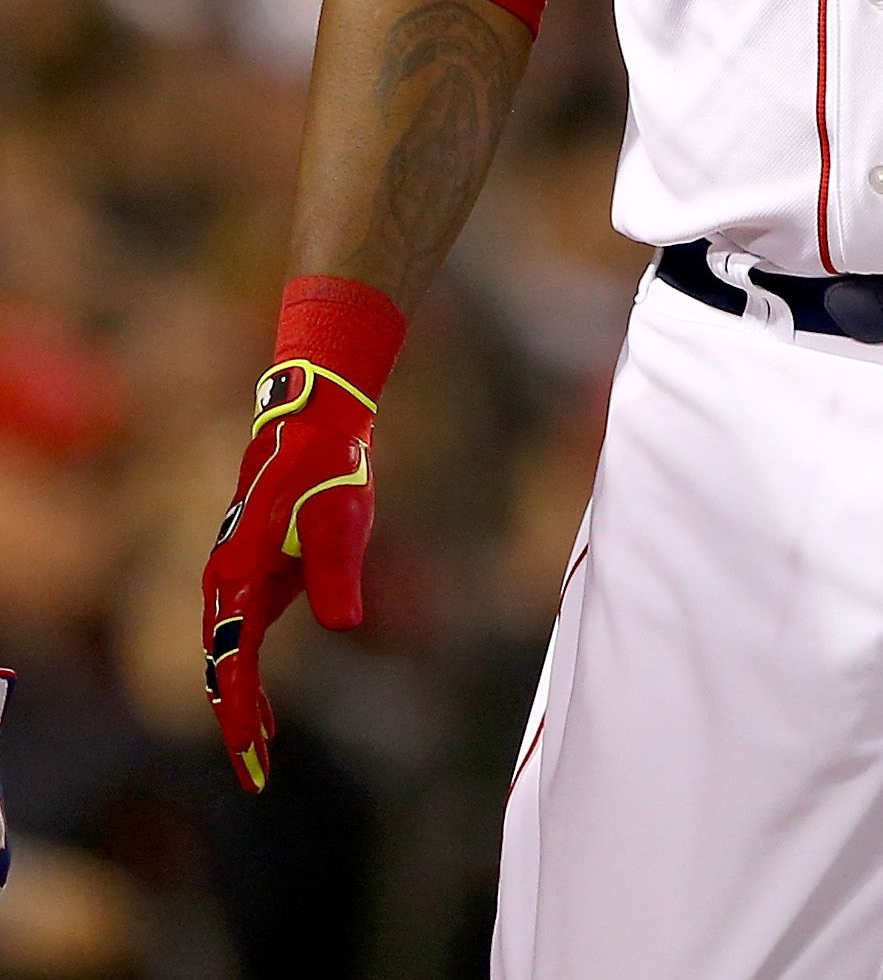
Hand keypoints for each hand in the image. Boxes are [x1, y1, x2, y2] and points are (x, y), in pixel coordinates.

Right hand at [198, 359, 379, 792]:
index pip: (234, 660)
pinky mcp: (251, 571)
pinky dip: (247, 673)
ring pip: (226, 654)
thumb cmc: (330, 471)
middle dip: (234, 721)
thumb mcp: (342, 522)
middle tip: (253, 773)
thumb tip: (344, 624)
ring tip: (256, 751)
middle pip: (220, 666)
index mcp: (240, 575)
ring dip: (238, 702)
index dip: (240, 711)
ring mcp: (233, 577)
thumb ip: (338, 574)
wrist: (314, 426)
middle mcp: (224, 581)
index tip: (250, 752)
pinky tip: (262, 705)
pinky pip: (242, 635)